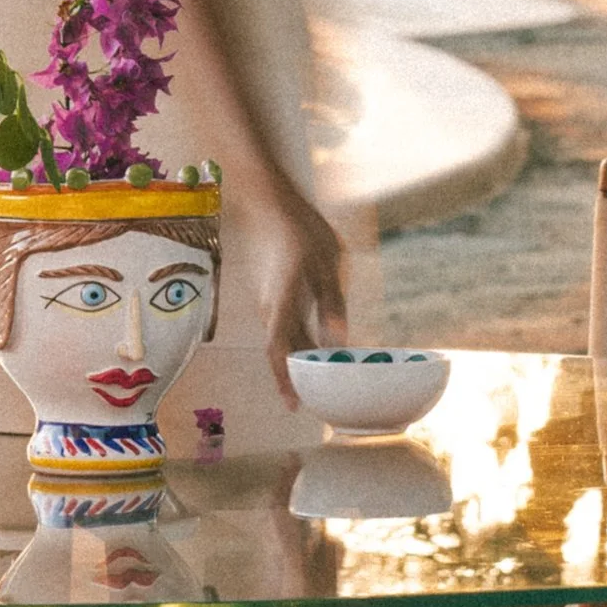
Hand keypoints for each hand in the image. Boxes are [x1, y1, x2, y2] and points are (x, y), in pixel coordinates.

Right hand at [250, 179, 346, 403]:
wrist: (270, 202)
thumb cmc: (301, 227)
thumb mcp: (327, 262)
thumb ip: (333, 302)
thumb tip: (339, 341)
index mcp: (284, 300)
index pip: (280, 350)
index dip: (286, 379)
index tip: (295, 405)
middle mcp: (270, 306)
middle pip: (281, 350)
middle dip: (295, 377)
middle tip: (314, 400)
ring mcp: (268, 300)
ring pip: (282, 338)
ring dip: (297, 359)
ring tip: (318, 377)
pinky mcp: (271, 293)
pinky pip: (282, 324)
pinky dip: (296, 341)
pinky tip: (313, 344)